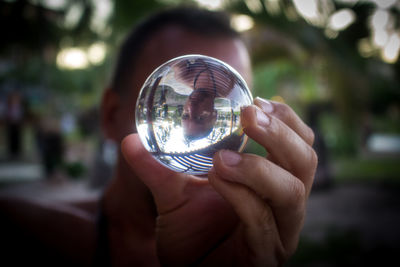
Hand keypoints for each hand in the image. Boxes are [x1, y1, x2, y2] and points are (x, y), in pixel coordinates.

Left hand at [120, 97, 316, 265]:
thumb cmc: (192, 235)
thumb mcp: (175, 195)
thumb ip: (156, 168)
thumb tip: (129, 140)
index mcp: (274, 184)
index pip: (299, 145)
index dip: (286, 120)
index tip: (256, 101)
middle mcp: (284, 205)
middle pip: (305, 162)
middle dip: (279, 135)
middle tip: (249, 116)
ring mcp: (279, 232)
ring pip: (290, 191)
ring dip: (256, 167)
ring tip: (220, 159)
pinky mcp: (265, 256)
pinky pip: (261, 221)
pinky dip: (240, 196)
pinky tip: (216, 179)